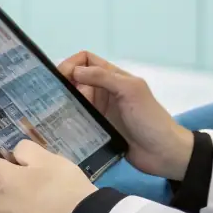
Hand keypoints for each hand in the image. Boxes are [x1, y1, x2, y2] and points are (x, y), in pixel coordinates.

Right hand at [57, 51, 193, 178]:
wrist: (163, 152)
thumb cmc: (149, 118)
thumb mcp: (130, 90)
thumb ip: (104, 77)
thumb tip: (74, 71)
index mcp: (114, 77)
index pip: (87, 60)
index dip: (72, 64)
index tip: (59, 78)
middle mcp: (105, 92)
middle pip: (76, 81)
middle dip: (62, 85)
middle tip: (49, 99)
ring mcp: (101, 112)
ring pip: (75, 101)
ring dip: (63, 104)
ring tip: (49, 114)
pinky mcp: (98, 130)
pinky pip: (79, 121)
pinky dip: (68, 121)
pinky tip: (58, 127)